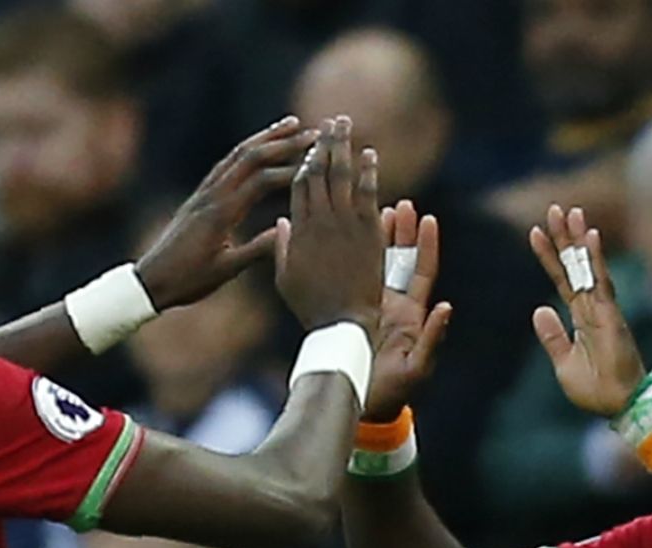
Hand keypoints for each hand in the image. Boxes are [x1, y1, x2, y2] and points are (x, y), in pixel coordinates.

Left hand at [135, 116, 317, 310]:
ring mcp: (204, 192)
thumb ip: (257, 250)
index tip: (318, 163)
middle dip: (283, 142)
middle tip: (312, 132)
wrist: (150, 280)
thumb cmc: (188, 280)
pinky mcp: (199, 195)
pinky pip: (225, 164)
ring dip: (265, 137)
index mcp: (221, 214)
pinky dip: (246, 150)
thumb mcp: (226, 270)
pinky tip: (258, 146)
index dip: (291, 170)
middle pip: (250, 157)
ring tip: (290, 123)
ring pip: (237, 154)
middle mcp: (212, 195)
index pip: (261, 181)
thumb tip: (289, 230)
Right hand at [274, 116, 383, 332]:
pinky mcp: (368, 232)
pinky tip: (369, 153)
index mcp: (298, 230)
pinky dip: (368, 172)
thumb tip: (281, 222)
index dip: (304, 161)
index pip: (299, 185)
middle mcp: (321, 221)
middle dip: (324, 144)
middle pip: (320, 172)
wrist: (342, 322)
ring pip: (343, 176)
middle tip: (329, 121)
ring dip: (344, 147)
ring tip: (345, 124)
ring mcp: (346, 224)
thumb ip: (281, 247)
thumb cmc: (311, 305)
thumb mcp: (285, 278)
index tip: (308, 143)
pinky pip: (368, 194)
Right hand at [364, 199, 451, 421]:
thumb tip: (446, 306)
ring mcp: (373, 309)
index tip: (428, 219)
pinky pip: (356, 281)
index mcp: (413, 316)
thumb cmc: (394, 393)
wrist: (363, 407)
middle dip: (402, 233)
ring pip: (378, 266)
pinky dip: (357, 260)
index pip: (422, 272)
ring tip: (378, 210)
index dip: (426, 245)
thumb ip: (433, 337)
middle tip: (401, 204)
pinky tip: (351, 239)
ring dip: (379, 240)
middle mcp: (395, 307)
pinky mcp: (355, 313)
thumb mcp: (417, 367)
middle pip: (401, 261)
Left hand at [530, 205, 647, 417]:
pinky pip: (602, 282)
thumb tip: (538, 310)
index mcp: (581, 318)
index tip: (535, 232)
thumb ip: (552, 336)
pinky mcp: (612, 315)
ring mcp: (604, 309)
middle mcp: (594, 308)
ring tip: (569, 212)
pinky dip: (595, 259)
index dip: (549, 257)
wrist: (621, 406)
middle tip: (555, 208)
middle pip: (575, 266)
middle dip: (564, 237)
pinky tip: (590, 235)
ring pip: (588, 267)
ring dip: (578, 239)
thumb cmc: (597, 389)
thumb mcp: (563, 362)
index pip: (562, 280)